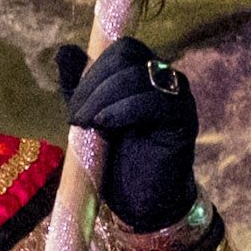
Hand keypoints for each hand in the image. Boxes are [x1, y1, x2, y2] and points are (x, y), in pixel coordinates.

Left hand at [53, 37, 203, 233]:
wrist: (140, 201)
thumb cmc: (115, 160)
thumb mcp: (88, 118)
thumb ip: (79, 86)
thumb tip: (65, 51)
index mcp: (143, 73)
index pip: (121, 49)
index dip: (93, 69)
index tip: (73, 103)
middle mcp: (163, 78)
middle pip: (129, 55)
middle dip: (95, 83)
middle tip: (76, 117)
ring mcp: (177, 97)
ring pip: (140, 75)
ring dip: (104, 98)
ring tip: (87, 124)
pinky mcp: (185, 120)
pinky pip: (159, 100)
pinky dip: (126, 109)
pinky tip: (106, 125)